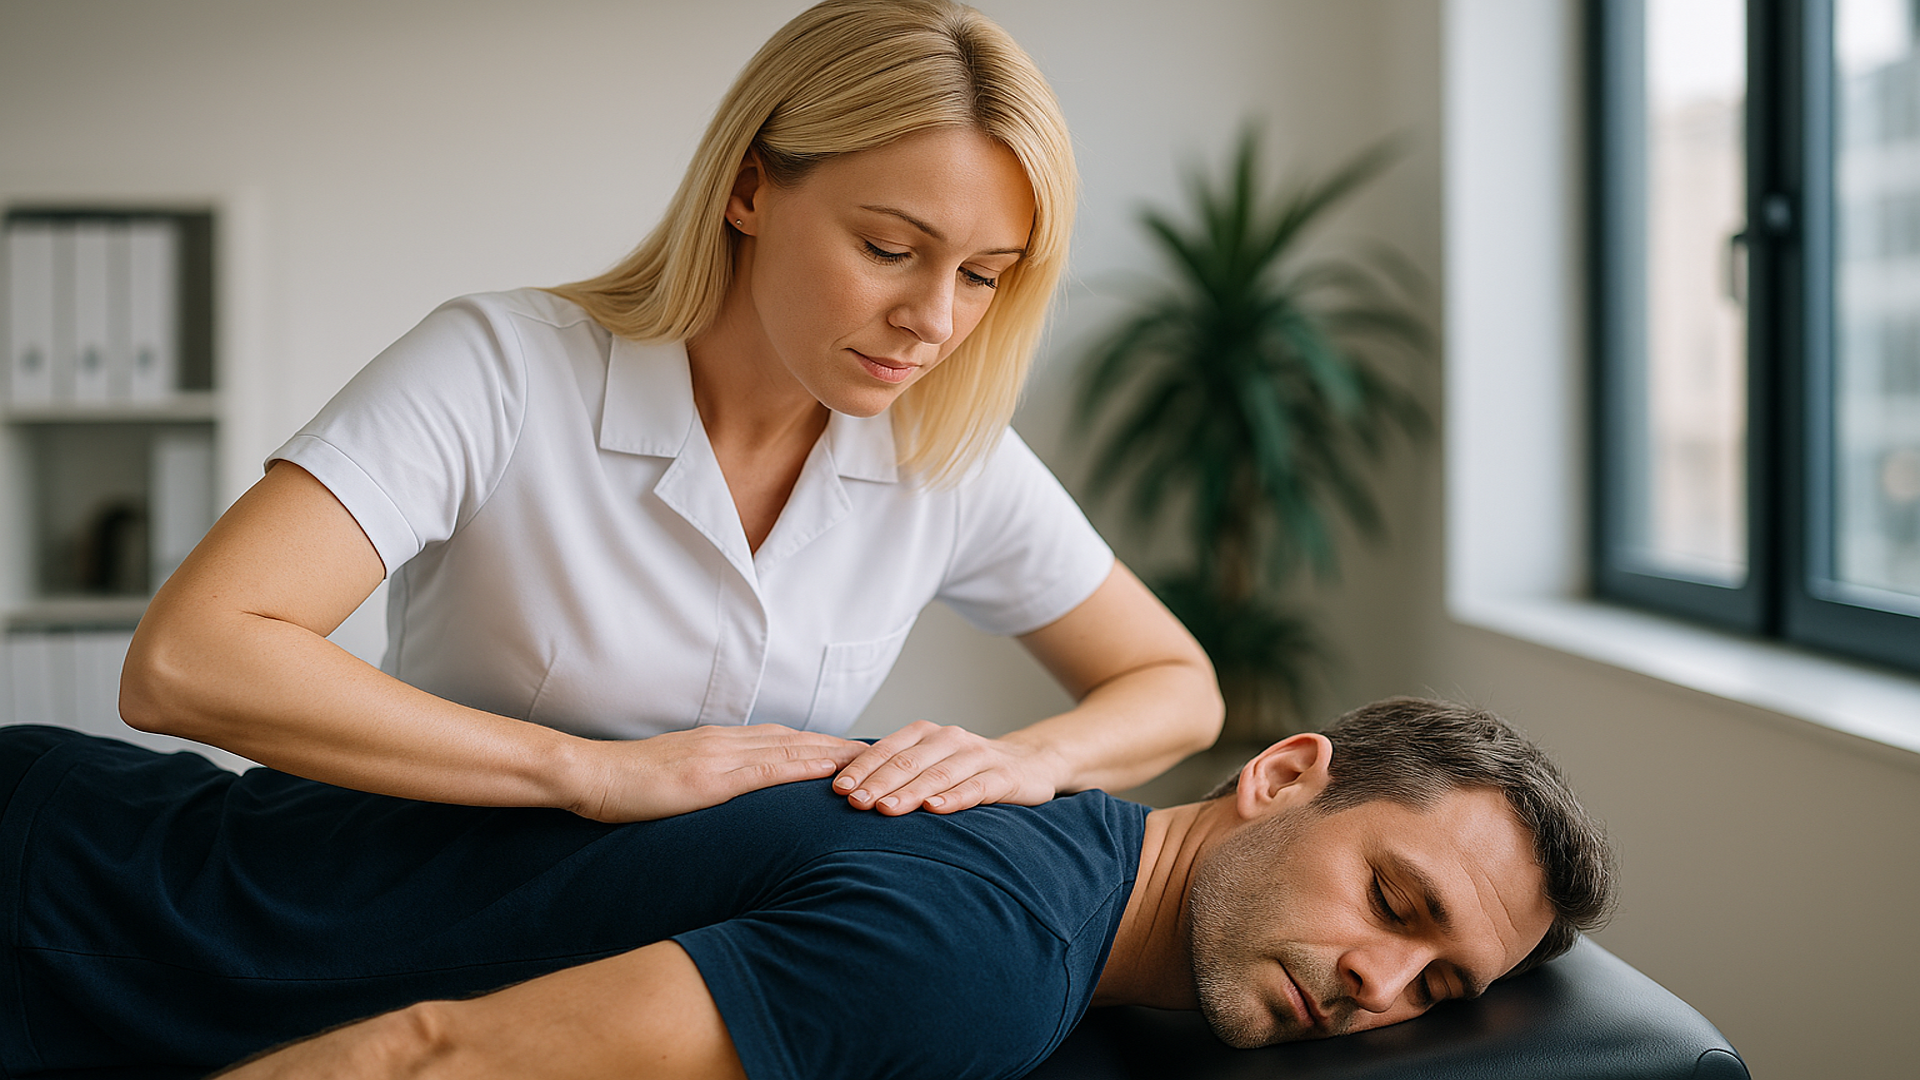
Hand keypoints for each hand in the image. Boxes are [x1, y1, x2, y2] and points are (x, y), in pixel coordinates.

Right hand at [570, 725, 864, 822]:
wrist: (589, 775)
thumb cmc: (625, 783)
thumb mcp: (674, 778)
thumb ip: (705, 779)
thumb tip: (726, 793)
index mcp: (718, 743)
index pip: (781, 739)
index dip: (819, 742)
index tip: (853, 748)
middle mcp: (726, 741)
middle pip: (796, 739)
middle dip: (838, 744)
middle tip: (880, 750)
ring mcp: (720, 756)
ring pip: (790, 749)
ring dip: (832, 752)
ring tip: (870, 758)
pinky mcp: (710, 777)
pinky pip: (766, 771)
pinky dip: (802, 768)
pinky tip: (828, 772)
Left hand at [831, 721, 1065, 814]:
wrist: (1030, 762)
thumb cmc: (966, 768)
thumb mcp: (930, 762)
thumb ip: (896, 771)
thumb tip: (846, 790)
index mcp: (925, 734)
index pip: (887, 750)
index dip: (862, 769)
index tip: (838, 789)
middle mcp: (950, 739)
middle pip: (908, 762)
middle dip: (879, 783)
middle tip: (854, 803)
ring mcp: (978, 756)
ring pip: (938, 774)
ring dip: (910, 792)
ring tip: (886, 809)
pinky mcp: (1003, 776)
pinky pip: (975, 787)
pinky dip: (954, 798)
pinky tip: (935, 809)